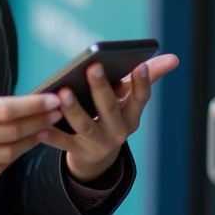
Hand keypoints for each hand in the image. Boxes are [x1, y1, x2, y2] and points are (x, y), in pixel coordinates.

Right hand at [0, 76, 61, 189]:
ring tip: (44, 129)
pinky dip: (10, 158)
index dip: (34, 105)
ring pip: (6, 154)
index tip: (53, 99)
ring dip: (30, 142)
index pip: (3, 109)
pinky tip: (19, 145)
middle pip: (10, 132)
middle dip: (39, 122)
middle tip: (58, 112)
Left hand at [43, 54, 179, 182]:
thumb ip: (147, 77)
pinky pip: (63, 143)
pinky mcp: (78, 152)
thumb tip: (174, 58)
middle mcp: (118, 131)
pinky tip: (40, 125)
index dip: (142, 83)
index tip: (140, 65)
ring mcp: (98, 143)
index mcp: (132, 115)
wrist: (98, 155)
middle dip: (102, 88)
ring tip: (63, 92)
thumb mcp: (129, 99)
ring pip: (85, 126)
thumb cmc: (113, 114)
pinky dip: (51, 135)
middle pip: (109, 108)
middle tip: (93, 66)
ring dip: (74, 110)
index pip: (140, 98)